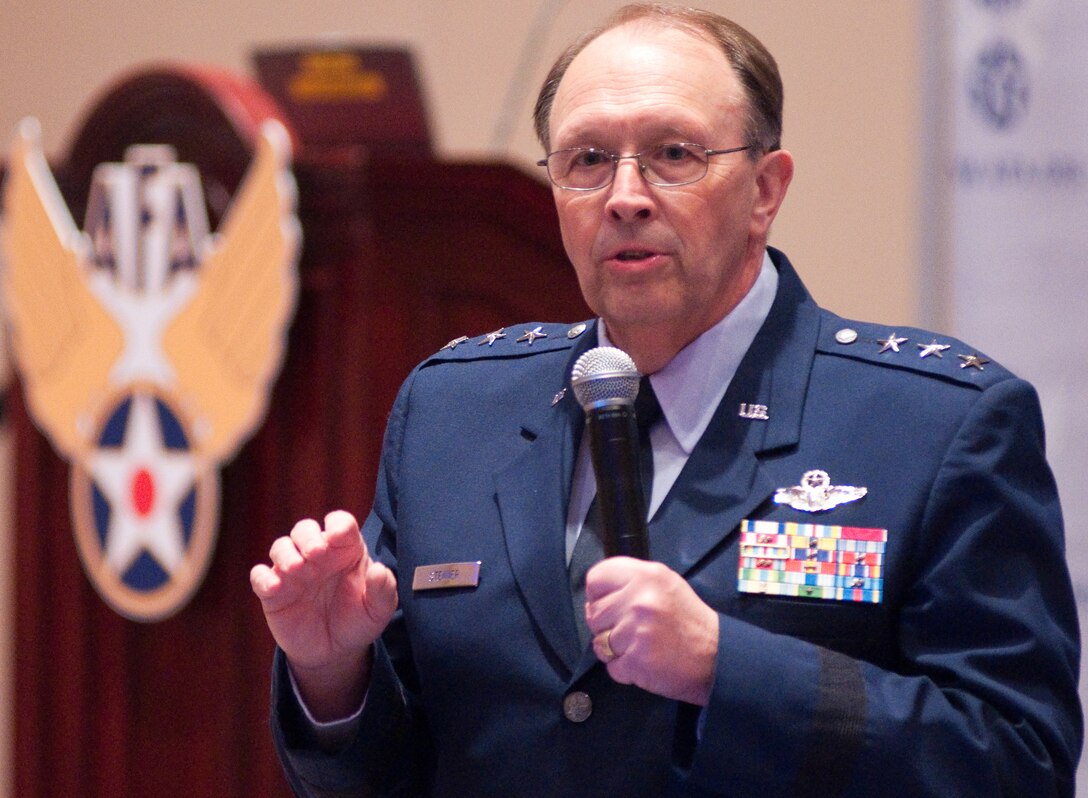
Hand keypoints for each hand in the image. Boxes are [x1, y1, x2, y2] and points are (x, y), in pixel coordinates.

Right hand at [250, 510, 397, 719]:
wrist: (335, 653)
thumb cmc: (358, 621)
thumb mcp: (379, 610)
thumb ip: (384, 590)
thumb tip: (379, 570)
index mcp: (345, 550)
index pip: (340, 523)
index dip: (338, 524)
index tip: (338, 536)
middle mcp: (317, 556)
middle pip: (305, 529)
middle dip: (308, 536)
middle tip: (316, 554)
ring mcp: (293, 572)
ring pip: (281, 547)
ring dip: (285, 553)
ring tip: (297, 569)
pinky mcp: (274, 593)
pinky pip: (260, 576)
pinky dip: (263, 577)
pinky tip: (274, 587)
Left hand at [584, 557, 717, 705]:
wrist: (716, 656)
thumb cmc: (688, 621)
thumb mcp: (664, 584)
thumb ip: (630, 583)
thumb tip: (594, 598)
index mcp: (646, 575)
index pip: (596, 579)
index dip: (598, 595)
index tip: (611, 604)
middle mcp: (640, 599)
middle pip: (593, 613)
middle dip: (607, 625)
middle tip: (633, 630)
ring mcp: (637, 630)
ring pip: (599, 643)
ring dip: (615, 650)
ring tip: (641, 645)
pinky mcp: (637, 661)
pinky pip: (612, 667)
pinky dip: (624, 669)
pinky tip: (645, 661)